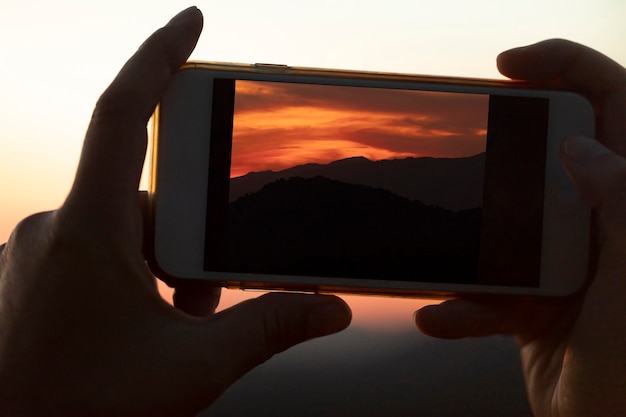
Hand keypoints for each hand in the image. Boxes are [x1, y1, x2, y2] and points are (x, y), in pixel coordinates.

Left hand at [0, 7, 350, 416]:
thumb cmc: (77, 412)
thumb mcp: (193, 367)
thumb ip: (268, 328)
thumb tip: (328, 307)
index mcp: (86, 231)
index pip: (123, 116)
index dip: (158, 58)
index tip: (190, 21)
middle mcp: (54, 229)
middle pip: (146, 198)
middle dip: (189, 245)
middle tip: (201, 302)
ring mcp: (37, 254)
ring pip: (123, 233)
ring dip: (162, 271)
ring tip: (173, 328)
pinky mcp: (33, 277)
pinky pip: (95, 253)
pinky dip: (133, 281)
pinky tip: (143, 329)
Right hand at [415, 40, 625, 416]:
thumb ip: (625, 207)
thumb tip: (582, 149)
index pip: (615, 110)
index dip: (567, 71)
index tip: (509, 67)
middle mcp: (603, 227)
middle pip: (550, 158)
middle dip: (503, 152)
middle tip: (462, 144)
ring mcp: (565, 264)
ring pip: (506, 224)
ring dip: (468, 246)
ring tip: (439, 260)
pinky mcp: (533, 300)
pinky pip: (488, 286)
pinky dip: (461, 304)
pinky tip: (442, 315)